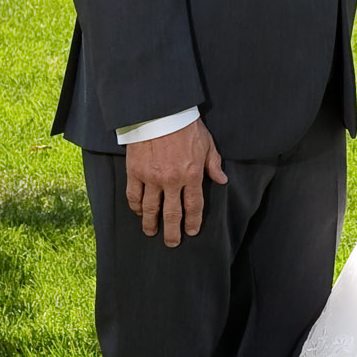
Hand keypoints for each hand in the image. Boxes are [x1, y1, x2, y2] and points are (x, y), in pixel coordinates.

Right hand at [125, 120, 227, 246]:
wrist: (160, 112)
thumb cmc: (186, 126)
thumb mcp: (207, 144)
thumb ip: (214, 164)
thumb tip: (222, 180)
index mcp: (192, 175)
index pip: (193, 206)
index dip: (193, 222)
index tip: (192, 231)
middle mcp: (172, 181)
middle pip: (172, 214)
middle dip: (172, 231)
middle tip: (171, 243)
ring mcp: (151, 178)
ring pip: (150, 208)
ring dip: (151, 223)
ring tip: (151, 232)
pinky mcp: (135, 171)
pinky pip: (134, 195)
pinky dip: (135, 206)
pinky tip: (138, 213)